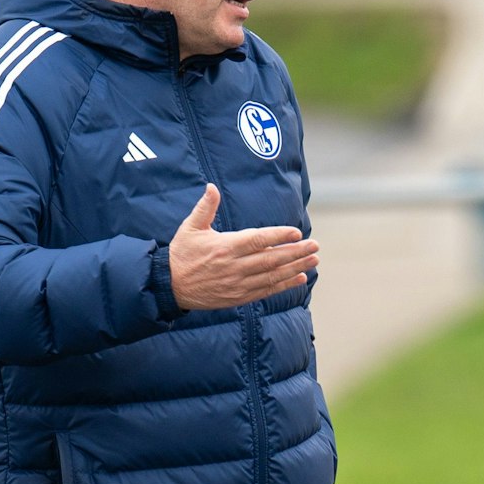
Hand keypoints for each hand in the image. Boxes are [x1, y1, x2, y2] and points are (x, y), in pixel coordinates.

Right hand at [168, 184, 319, 310]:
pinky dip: (284, 285)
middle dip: (296, 252)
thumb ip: (205, 207)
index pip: (257, 240)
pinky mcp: (239, 297)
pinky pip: (266, 290)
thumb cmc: (182, 253)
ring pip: (272, 275)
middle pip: (270, 259)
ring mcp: (238, 284)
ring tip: (314, 259)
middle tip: (315, 245)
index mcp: (224, 246)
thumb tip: (212, 187)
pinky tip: (300, 278)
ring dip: (296, 267)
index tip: (297, 232)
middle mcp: (234, 266)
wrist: (169, 286)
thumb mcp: (190, 227)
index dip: (278, 236)